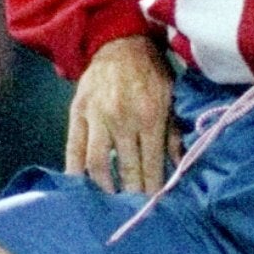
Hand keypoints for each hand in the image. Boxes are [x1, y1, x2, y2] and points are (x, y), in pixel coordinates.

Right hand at [69, 33, 178, 194]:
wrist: (119, 42)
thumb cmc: (150, 71)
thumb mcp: (170, 98)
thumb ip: (173, 133)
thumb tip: (179, 166)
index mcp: (149, 117)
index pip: (150, 164)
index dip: (151, 189)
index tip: (152, 206)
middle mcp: (122, 119)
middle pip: (125, 168)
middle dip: (131, 193)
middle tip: (133, 210)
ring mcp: (96, 117)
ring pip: (96, 163)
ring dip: (104, 186)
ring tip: (111, 198)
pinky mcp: (77, 113)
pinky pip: (73, 147)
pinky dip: (74, 170)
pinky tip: (80, 185)